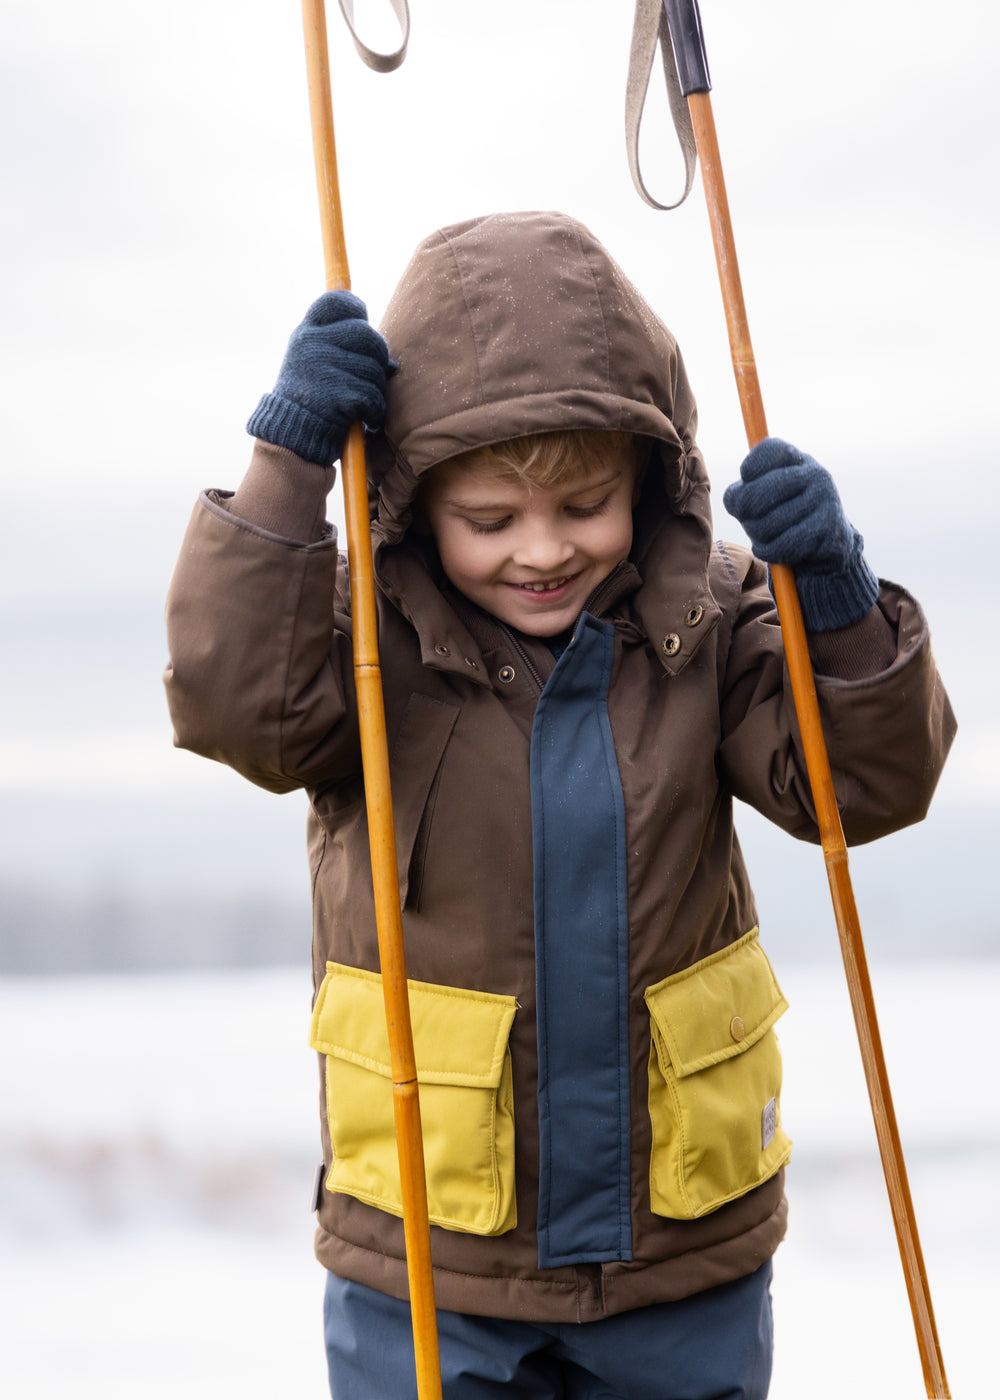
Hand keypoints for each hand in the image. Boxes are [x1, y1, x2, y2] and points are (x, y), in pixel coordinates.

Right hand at [246, 291, 394, 465]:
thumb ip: (344, 350)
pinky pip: (373, 395)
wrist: (291, 435)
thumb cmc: (310, 398)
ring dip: (377, 388)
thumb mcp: (314, 362)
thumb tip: (391, 362)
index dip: (356, 309)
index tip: (361, 323)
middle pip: (366, 333)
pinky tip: (364, 417)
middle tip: (373, 374)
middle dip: (378, 356)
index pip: (336, 301)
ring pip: (374, 368)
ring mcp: (322, 368)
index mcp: (306, 332)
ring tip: (364, 401)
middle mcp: (311, 344)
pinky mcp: (336, 394)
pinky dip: (374, 411)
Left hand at [722, 437, 878, 630]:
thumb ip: (747, 490)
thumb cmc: (786, 524)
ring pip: (763, 524)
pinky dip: (773, 553)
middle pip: (752, 495)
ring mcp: (825, 501)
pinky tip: (783, 553)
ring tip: (775, 539)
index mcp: (796, 459)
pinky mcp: (828, 531)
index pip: (760, 455)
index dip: (746, 477)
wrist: (829, 560)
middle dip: (745, 517)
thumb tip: (735, 495)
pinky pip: (780, 545)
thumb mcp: (766, 500)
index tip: (751, 489)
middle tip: (758, 524)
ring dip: (760, 538)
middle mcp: (815, 473)